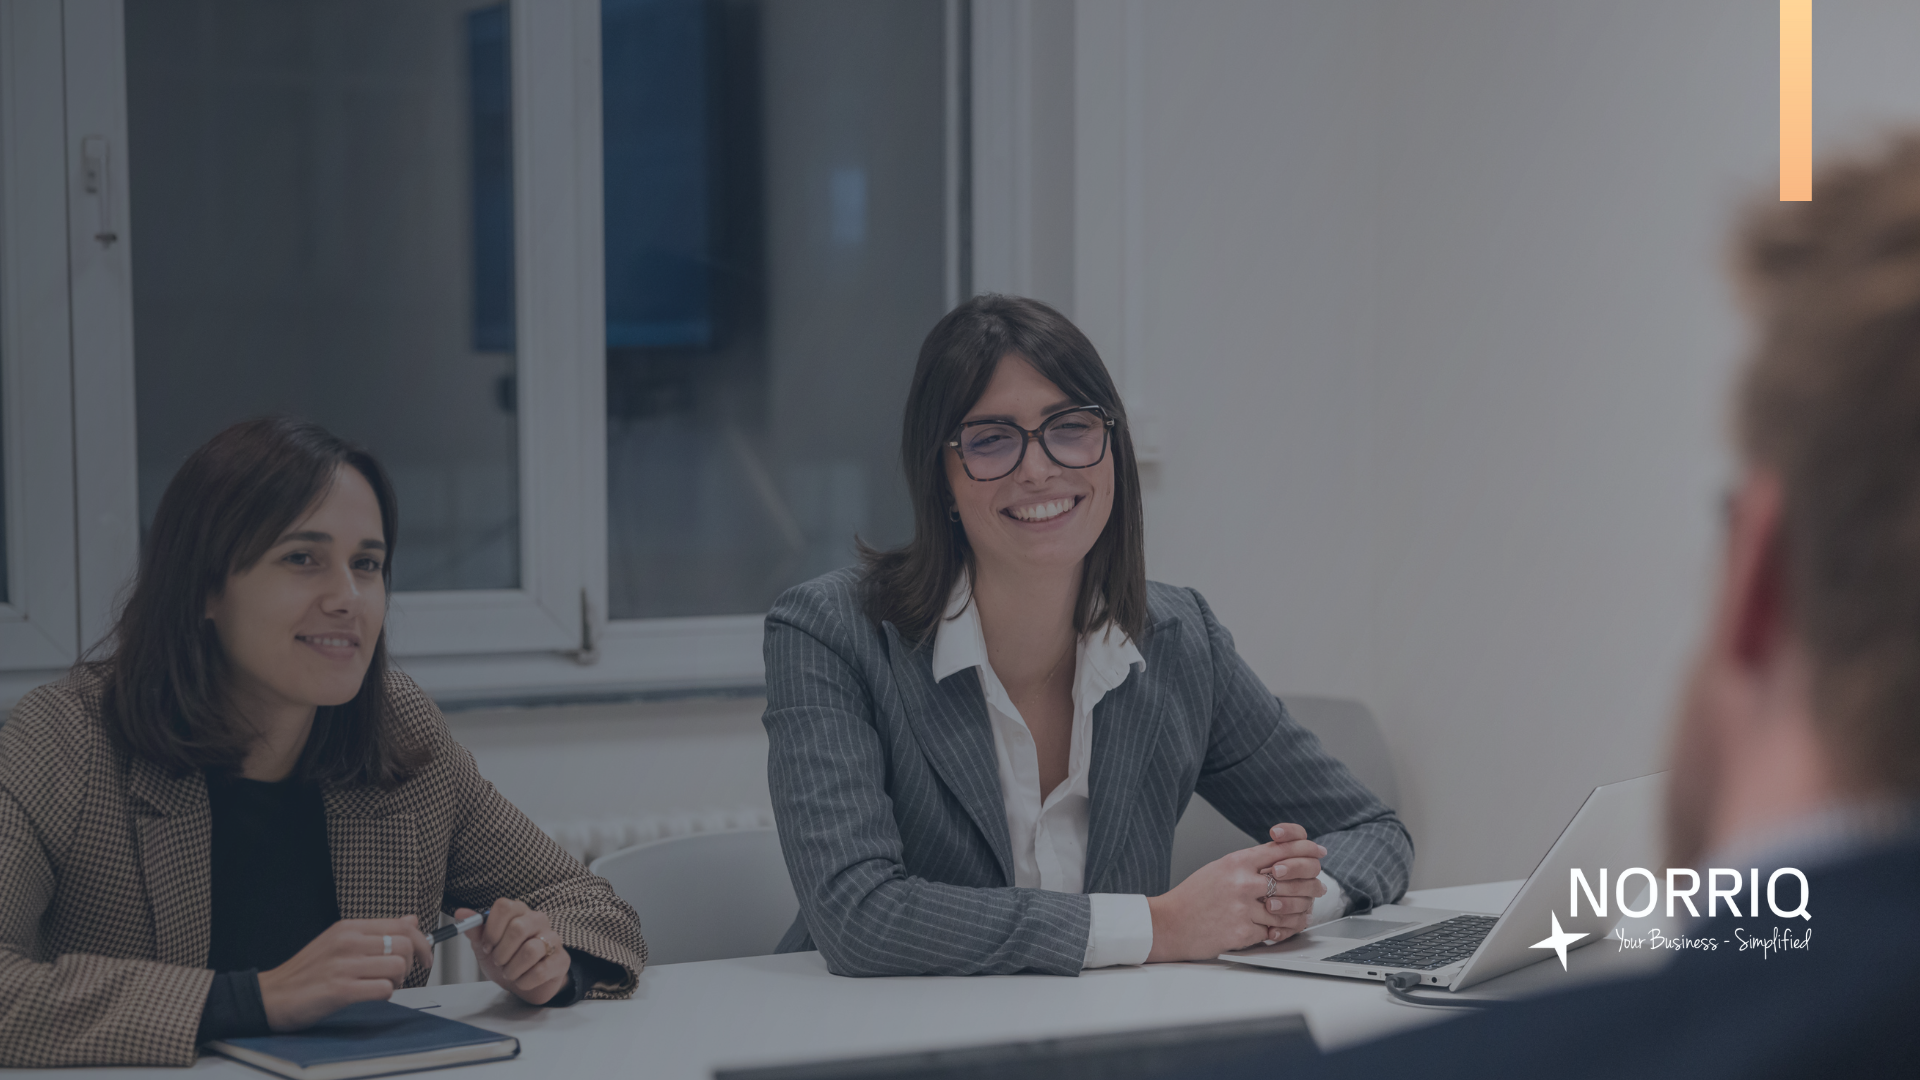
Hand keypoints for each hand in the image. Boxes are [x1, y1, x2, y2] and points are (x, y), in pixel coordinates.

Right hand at [258, 916, 432, 1030]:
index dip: (422, 942)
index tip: (425, 956)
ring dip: (397, 982)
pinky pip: (383, 989)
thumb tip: (412, 920)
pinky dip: (384, 996)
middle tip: (397, 976)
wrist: (271, 996)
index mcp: (348, 927)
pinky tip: (369, 996)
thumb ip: (376, 931)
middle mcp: (347, 942)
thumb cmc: (306, 972)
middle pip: (404, 945)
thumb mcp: (339, 941)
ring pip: (398, 967)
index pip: (402, 925)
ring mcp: (343, 965)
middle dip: (410, 964)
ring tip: (381, 986)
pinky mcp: (340, 990)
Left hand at [457, 899, 570, 1004]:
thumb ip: (475, 929)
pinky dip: (524, 981)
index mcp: (519, 912)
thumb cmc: (506, 960)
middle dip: (502, 952)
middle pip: (518, 928)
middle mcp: (538, 920)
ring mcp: (553, 939)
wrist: (525, 983)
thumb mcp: (486, 946)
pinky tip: (522, 981)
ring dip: (512, 969)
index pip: (505, 906)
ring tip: (510, 973)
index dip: (491, 929)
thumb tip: (461, 913)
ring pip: (530, 951)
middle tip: (499, 962)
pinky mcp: (561, 960)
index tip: (487, 946)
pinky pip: (541, 970)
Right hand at [1145, 827, 1327, 962]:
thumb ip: (1248, 864)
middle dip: (1310, 885)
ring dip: (1295, 913)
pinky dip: (1275, 932)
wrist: (1168, 924)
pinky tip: (1274, 930)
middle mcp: (1241, 882)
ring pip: (1287, 909)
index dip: (1305, 849)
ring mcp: (1242, 907)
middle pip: (1292, 879)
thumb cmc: (1193, 897)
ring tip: (1299, 913)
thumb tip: (1280, 860)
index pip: (1281, 848)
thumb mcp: (1219, 869)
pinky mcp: (1242, 932)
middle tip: (1318, 889)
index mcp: (1236, 861)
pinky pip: (1271, 931)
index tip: (1318, 852)